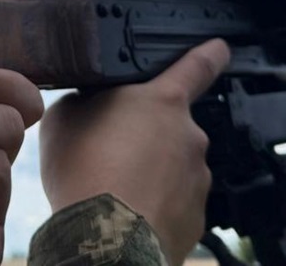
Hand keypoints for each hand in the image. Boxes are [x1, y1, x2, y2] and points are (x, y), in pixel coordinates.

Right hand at [38, 38, 230, 265]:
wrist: (104, 237)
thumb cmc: (85, 174)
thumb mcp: (65, 118)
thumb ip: (87, 102)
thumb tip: (89, 106)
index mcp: (162, 101)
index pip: (197, 65)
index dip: (210, 53)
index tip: (220, 48)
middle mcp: (189, 136)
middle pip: (169, 128)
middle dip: (146, 138)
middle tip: (110, 155)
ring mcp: (196, 179)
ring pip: (171, 169)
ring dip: (148, 174)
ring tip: (112, 188)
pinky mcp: (195, 217)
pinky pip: (173, 203)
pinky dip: (152, 205)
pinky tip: (126, 211)